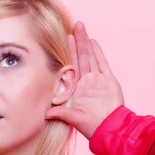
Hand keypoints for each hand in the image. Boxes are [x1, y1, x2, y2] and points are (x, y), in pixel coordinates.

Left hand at [44, 21, 124, 139]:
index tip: (64, 39)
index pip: (72, 66)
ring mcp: (98, 81)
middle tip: (74, 25)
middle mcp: (87, 82)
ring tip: (81, 27)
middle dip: (78, 42)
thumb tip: (45, 114)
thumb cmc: (92, 126)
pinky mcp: (109, 81)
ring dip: (86, 43)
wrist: (110, 128)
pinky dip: (98, 53)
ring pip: (91, 57)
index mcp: (77, 89)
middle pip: (81, 58)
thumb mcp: (73, 119)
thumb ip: (60, 113)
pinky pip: (103, 64)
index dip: (68, 53)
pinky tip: (93, 42)